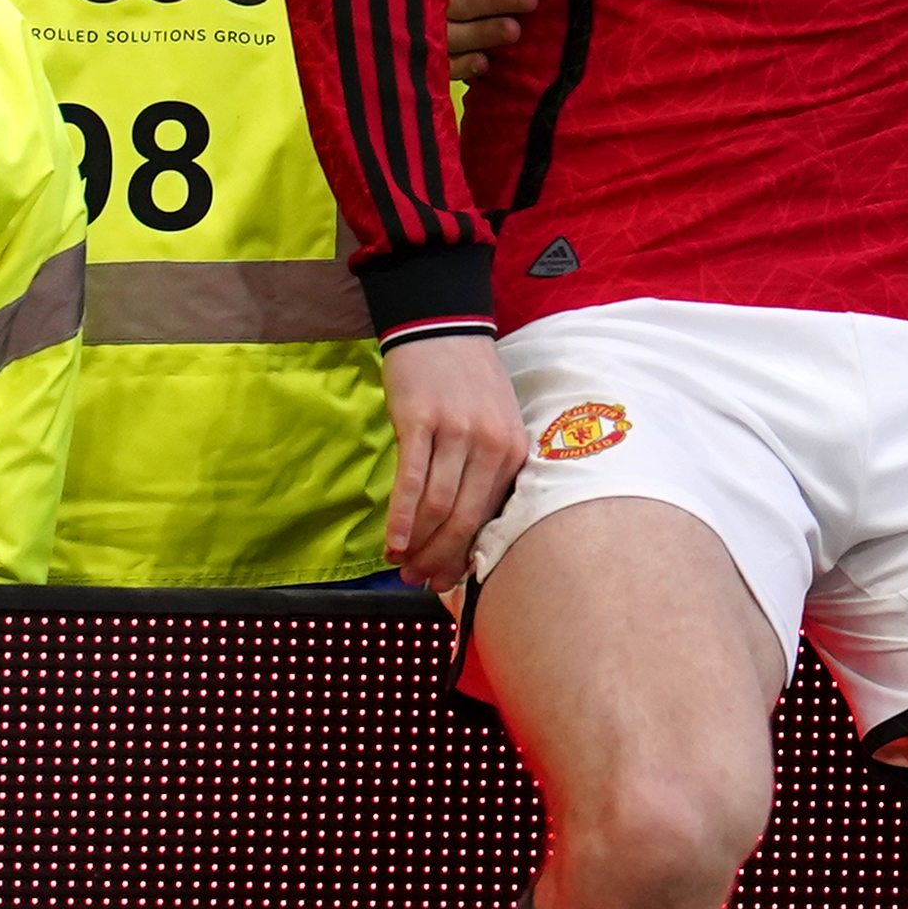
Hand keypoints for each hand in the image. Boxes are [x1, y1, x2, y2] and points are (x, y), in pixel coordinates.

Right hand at [380, 333, 527, 585]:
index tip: (449, 581)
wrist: (443, 326)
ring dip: (418, 544)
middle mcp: (492, 445)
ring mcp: (457, 433)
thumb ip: (486, 471)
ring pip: (439, 506)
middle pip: (465, 519)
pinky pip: (412, 480)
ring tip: (401, 566)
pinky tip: (392, 543)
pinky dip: (402, 517)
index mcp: (515, 451)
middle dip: (441, 558)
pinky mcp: (422, 422)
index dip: (467, 555)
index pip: (492, 517)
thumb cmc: (467, 383)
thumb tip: (465, 529)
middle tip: (420, 582)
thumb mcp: (495, 425)